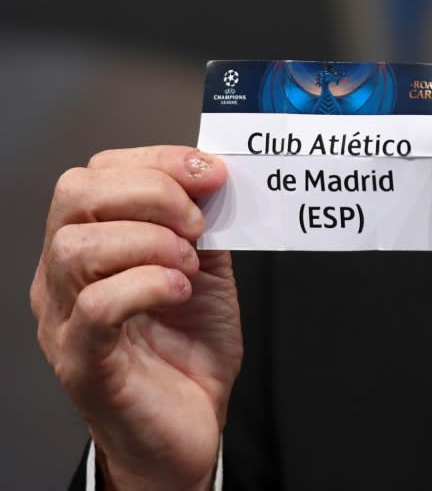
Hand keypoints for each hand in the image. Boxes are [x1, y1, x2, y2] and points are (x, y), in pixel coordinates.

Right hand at [30, 146, 239, 489]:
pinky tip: (177, 291)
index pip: (96, 174)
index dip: (157, 162)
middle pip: (75, 195)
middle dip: (151, 194)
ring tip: (186, 266)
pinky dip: (148, 285)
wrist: (191, 426)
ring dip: (150, 243)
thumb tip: (210, 178)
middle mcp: (66, 276)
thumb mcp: (205, 271)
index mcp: (94, 245)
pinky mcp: (83, 360)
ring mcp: (66, 318)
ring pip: (77, 246)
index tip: (209, 173)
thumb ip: (200, 226)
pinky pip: (98, 305)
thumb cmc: (190, 351)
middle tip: (196, 225)